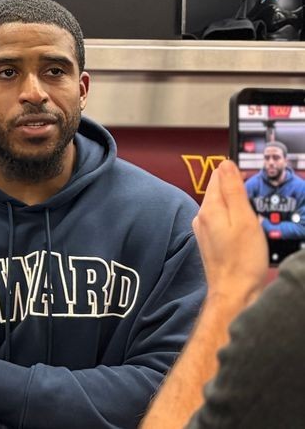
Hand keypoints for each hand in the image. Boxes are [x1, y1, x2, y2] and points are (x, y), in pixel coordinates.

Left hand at [192, 160, 267, 305]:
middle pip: (219, 191)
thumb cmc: (242, 260)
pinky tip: (246, 233)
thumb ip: (233, 190)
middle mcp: (201, 217)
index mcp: (209, 208)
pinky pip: (223, 221)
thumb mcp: (244, 219)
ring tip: (253, 222)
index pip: (218, 176)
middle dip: (238, 193)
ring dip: (238, 209)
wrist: (233, 292)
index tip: (252, 185)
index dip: (237, 175)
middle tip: (256, 207)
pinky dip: (235, 222)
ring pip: (222, 207)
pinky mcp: (209, 240)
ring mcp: (203, 229)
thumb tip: (225, 164)